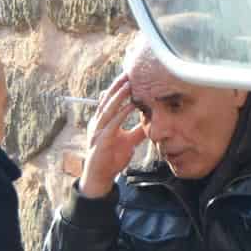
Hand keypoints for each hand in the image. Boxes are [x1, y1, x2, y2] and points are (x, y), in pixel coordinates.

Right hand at [79, 75, 147, 198]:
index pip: (110, 100)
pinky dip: (121, 114)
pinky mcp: (101, 141)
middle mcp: (98, 123)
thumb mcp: (128, 142)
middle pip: (107, 100)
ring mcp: (98, 132)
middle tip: (128, 72)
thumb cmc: (112, 159)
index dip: (119, 88)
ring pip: (108, 109)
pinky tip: (130, 106)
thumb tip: (152, 121)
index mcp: (103, 122)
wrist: (100, 177)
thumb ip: (138, 130)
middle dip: (117, 86)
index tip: (130, 75)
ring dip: (118, 96)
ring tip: (129, 85)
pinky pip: (111, 125)